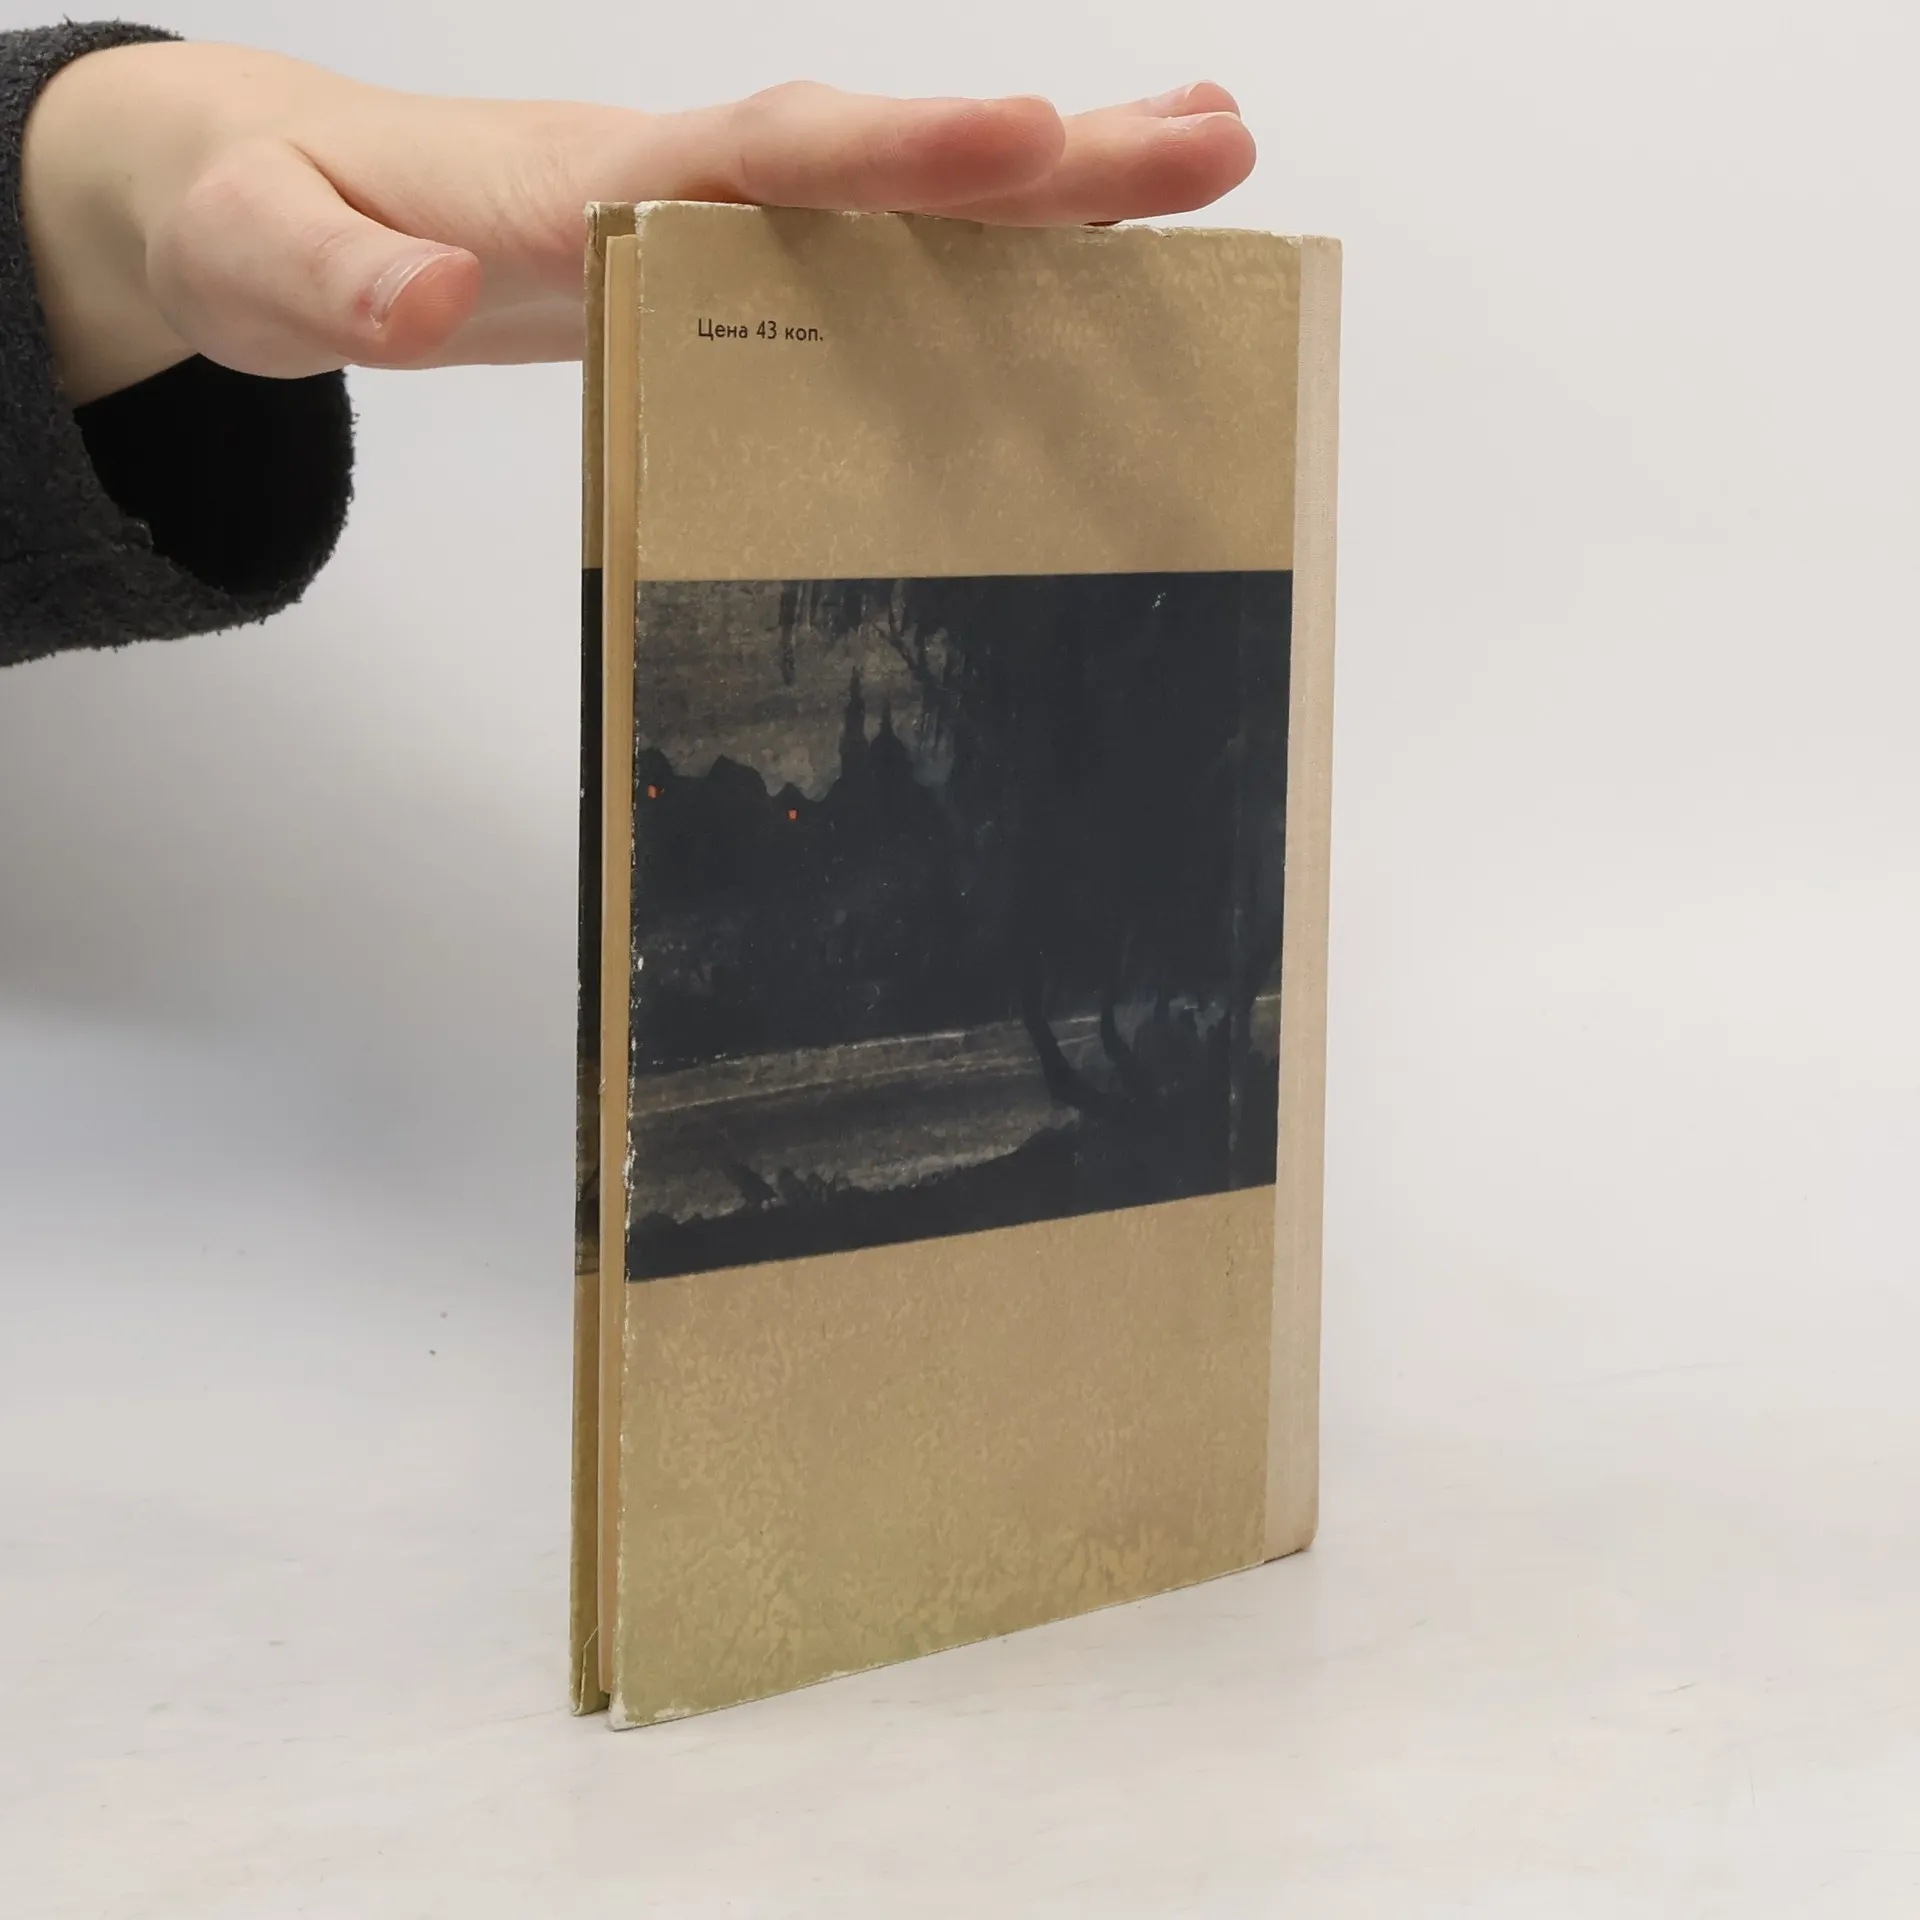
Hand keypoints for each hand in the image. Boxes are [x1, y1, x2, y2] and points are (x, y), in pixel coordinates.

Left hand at [22, 42, 1255, 404]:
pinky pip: (881, 249)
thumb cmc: (272, 225)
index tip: (1025, 136)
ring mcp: (718, 218)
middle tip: (1214, 141)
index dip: (895, 155)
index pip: (766, 158)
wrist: (273, 196)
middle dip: (1051, 158)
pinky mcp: (730, 260)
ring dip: (1061, 188)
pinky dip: (987, 243)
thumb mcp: (266, 267)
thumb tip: (436, 301)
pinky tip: (1083, 254)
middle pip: (886, 160)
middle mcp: (684, 181)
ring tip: (1210, 160)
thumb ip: (342, 283)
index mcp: (591, 185)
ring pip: (909, 197)